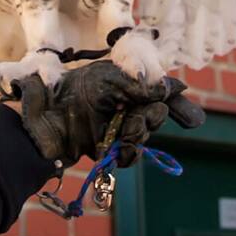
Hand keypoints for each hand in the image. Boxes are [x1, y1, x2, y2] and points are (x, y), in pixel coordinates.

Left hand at [10, 60, 203, 166]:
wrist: (43, 119)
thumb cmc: (71, 90)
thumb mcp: (109, 81)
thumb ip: (140, 85)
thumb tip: (168, 89)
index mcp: (122, 81)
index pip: (156, 89)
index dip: (175, 99)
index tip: (192, 116)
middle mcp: (121, 103)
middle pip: (155, 113)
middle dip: (154, 116)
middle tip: (145, 116)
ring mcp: (113, 125)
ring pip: (143, 135)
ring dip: (140, 134)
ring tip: (128, 131)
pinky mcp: (105, 147)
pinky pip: (128, 154)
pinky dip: (129, 153)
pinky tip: (123, 150)